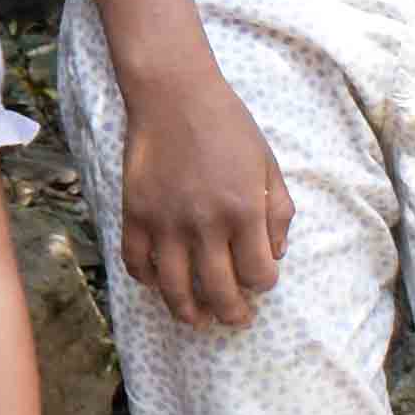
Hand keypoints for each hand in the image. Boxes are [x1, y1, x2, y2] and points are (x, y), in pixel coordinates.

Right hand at [112, 58, 291, 335]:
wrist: (175, 95)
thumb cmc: (229, 126)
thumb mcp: (268, 165)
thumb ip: (278, 212)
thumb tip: (275, 254)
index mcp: (245, 211)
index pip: (258, 273)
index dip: (263, 284)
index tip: (260, 281)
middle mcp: (206, 223)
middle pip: (219, 291)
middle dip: (232, 313)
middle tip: (235, 318)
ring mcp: (166, 221)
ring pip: (174, 288)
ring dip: (187, 311)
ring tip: (195, 318)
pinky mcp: (135, 214)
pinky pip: (136, 262)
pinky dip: (146, 279)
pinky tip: (158, 282)